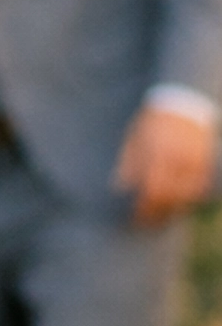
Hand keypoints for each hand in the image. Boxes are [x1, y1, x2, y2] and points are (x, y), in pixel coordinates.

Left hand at [114, 103, 217, 226]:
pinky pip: (200, 186)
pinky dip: (189, 197)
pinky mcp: (205, 160)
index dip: (145, 207)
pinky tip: (178, 202)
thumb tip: (121, 189)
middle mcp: (178, 157)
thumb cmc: (151, 122)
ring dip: (174, 207)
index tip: (136, 217)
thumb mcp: (133, 138)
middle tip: (147, 221)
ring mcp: (195, 159)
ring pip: (188, 193)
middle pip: (170, 195)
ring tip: (161, 215)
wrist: (182, 103)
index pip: (152, 188)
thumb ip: (128, 163)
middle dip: (158, 211)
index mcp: (157, 151)